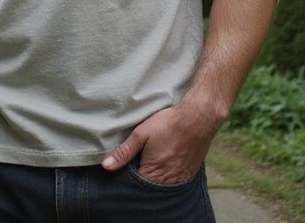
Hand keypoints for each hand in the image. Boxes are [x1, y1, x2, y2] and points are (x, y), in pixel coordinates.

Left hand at [100, 99, 226, 184]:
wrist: (198, 117)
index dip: (130, 179)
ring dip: (157, 178)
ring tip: (154, 163)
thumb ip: (124, 152)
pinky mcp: (191, 173)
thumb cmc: (168, 123)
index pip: (136, 186)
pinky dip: (170, 176)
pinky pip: (177, 181)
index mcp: (153, 172)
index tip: (127, 169)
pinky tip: (167, 164)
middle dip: (143, 179)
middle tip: (141, 163)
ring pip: (164, 185)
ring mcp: (181, 178)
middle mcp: (168, 180)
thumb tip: (106, 166)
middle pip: (150, 188)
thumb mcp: (141, 134)